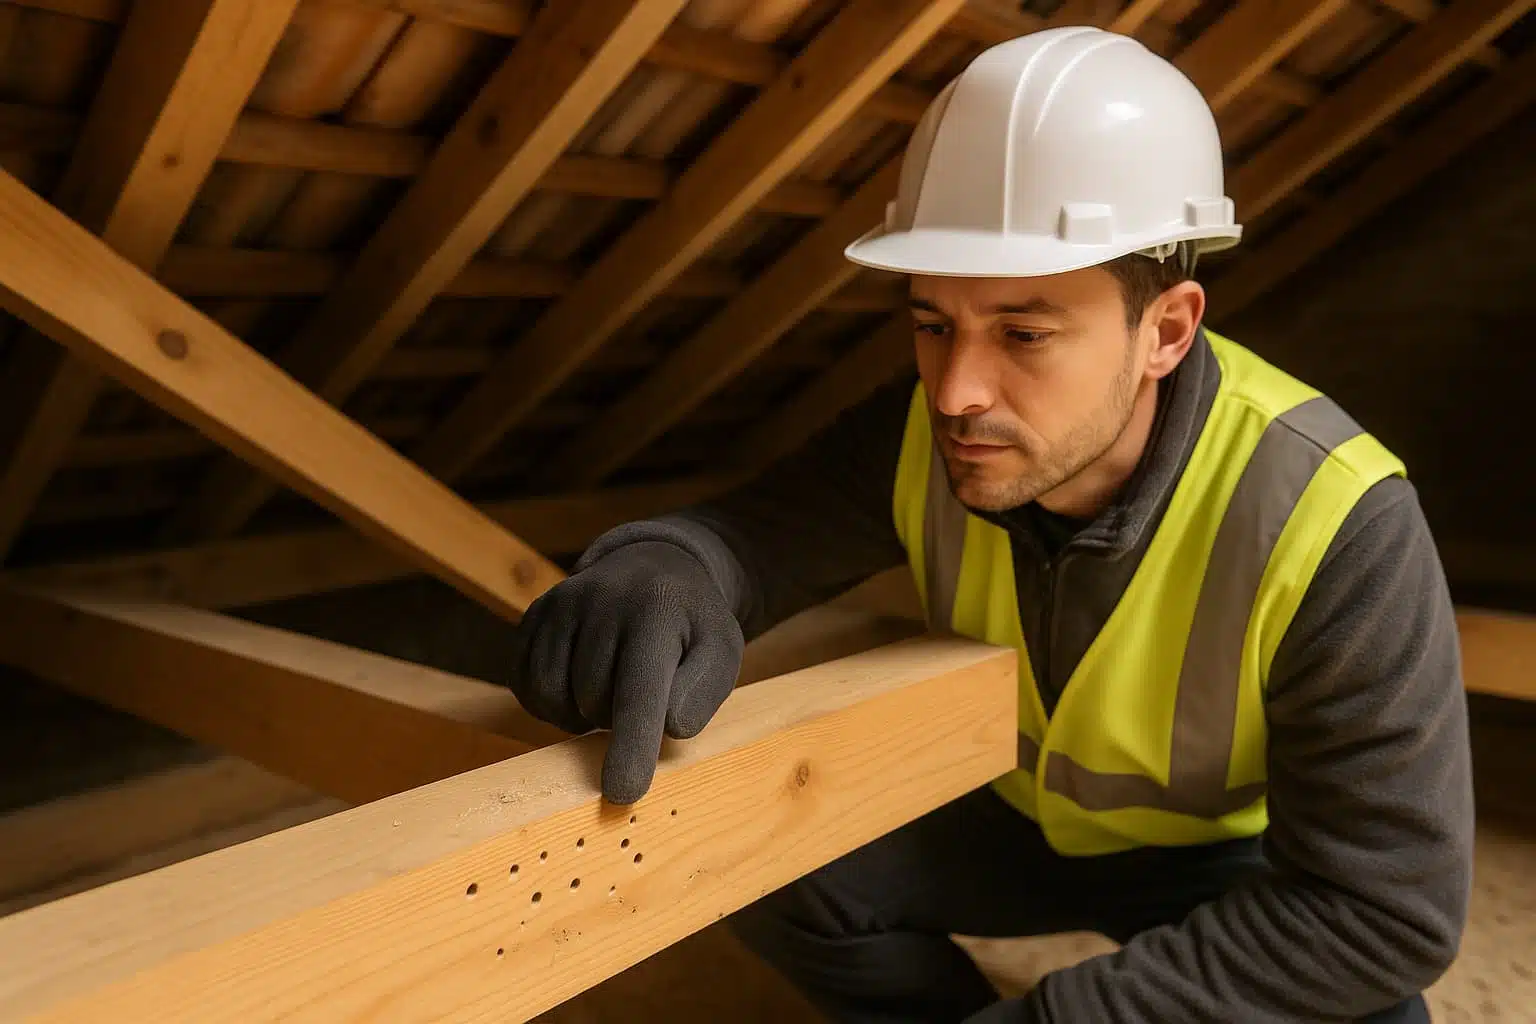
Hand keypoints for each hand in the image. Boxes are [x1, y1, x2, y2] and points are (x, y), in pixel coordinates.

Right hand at [505, 541, 743, 802]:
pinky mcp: (533, 616)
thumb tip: (669, 723)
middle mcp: (602, 597)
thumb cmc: (691, 626)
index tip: (623, 792)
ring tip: (612, 688)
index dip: (632, 745)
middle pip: (594, 700)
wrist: (653, 569)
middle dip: (618, 717)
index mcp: (658, 607)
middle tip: (641, 692)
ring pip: (554, 697)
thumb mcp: (720, 651)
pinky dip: (552, 702)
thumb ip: (704, 690)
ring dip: (583, 712)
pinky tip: (580, 684)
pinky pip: (526, 687)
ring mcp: (560, 602)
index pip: (640, 689)